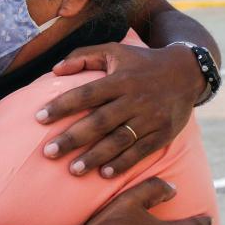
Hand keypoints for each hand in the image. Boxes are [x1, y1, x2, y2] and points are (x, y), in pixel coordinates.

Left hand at [36, 43, 204, 177]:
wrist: (186, 72)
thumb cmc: (140, 62)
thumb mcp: (114, 50)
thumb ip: (83, 56)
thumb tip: (54, 70)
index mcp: (120, 79)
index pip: (86, 93)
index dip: (62, 105)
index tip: (38, 118)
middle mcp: (135, 99)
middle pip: (99, 121)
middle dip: (73, 138)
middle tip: (49, 153)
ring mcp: (151, 118)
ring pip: (119, 140)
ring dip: (95, 157)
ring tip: (73, 170)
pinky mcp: (163, 133)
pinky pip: (141, 152)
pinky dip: (122, 164)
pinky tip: (104, 174)